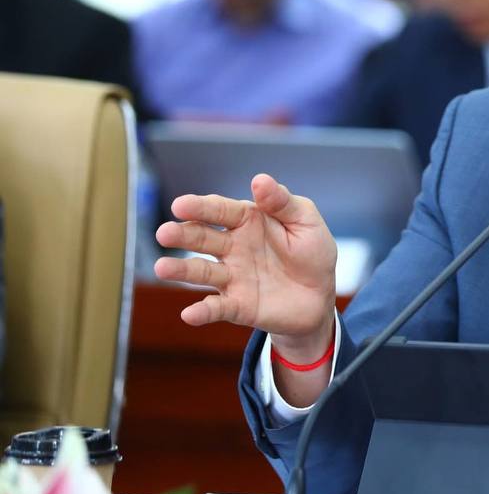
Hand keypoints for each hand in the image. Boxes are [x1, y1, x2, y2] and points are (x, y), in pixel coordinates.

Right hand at [154, 173, 337, 361]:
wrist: (321, 295)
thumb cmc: (311, 252)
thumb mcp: (305, 221)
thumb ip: (283, 202)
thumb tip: (259, 179)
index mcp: (247, 220)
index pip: (220, 210)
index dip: (201, 207)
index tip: (181, 205)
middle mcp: (232, 247)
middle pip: (203, 238)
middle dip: (182, 235)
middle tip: (165, 233)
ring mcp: (232, 277)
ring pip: (202, 272)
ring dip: (181, 270)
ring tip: (163, 268)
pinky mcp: (238, 305)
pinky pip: (217, 308)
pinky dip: (202, 311)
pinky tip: (190, 314)